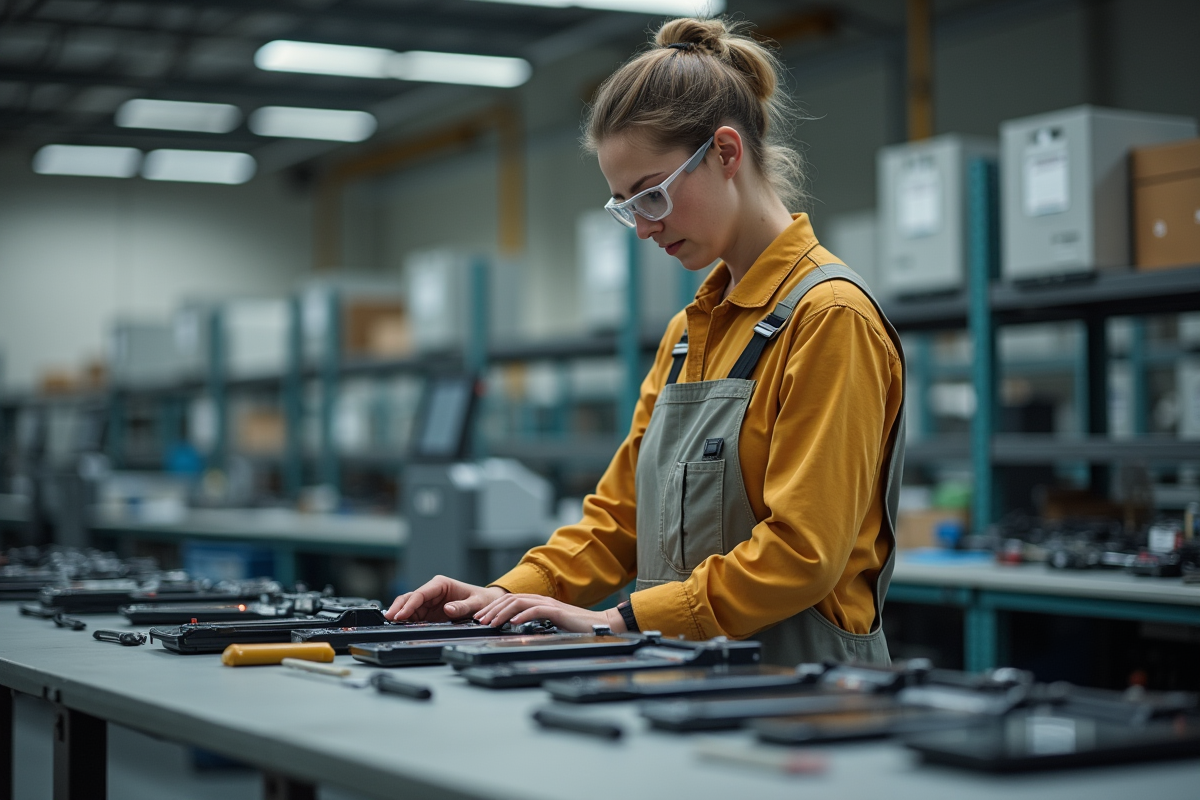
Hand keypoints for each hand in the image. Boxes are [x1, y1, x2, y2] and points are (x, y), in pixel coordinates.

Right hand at [385, 576, 507, 621]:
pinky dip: (406, 620)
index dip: (409, 604)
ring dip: (400, 614)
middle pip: (410, 598)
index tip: (401, 615)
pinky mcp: (428, 612)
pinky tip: (399, 626)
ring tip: (390, 623)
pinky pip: (414, 615)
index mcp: (440, 584)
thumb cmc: (482, 600)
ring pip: (408, 606)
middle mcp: (432, 591)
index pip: (420, 593)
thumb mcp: (475, 603)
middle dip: (399, 608)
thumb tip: (448, 609)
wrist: (487, 603)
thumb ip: (462, 607)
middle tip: (389, 619)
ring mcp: (429, 602)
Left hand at [474, 593, 625, 633]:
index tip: (481, 619)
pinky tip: (514, 622)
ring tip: (491, 622)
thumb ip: (535, 625)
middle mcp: (542, 600)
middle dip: (492, 609)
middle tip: (479, 620)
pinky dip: (523, 614)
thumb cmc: (577, 628)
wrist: (601, 626)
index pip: (510, 600)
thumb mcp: (551, 626)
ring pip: (519, 602)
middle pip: (510, 598)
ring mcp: (550, 604)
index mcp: (539, 603)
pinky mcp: (558, 611)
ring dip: (502, 612)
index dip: (493, 608)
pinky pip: (537, 610)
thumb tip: (516, 631)